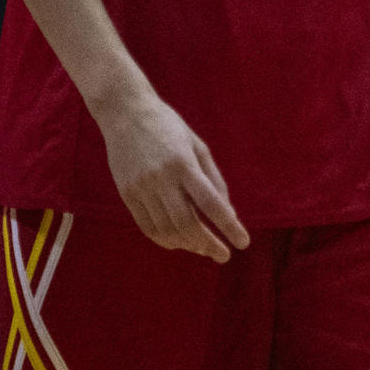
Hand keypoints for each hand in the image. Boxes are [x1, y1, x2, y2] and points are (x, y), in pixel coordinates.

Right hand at [93, 91, 249, 262]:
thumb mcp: (198, 146)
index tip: (243, 243)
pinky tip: (179, 243)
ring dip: (187, 244)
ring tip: (204, 249)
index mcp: (185, 164)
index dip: (228, 226)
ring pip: (166, 229)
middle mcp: (162, 179)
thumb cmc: (169, 127)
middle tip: (223, 255)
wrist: (126, 114)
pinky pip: (146, 226)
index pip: (211, 203)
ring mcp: (141, 188)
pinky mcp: (126, 194)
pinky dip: (164, 240)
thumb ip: (213, 179)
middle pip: (187, 223)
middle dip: (207, 243)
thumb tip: (226, 212)